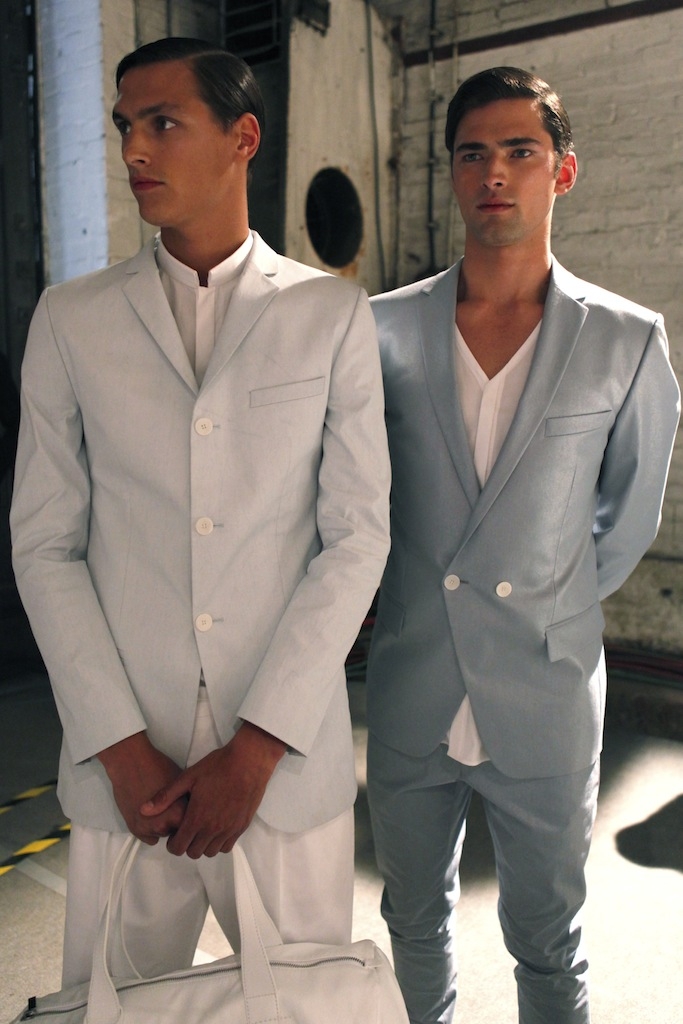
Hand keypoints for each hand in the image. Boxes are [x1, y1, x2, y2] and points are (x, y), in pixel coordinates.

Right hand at [98, 731, 186, 843]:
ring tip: (158, 807)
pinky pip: (149, 838)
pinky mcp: (135, 830)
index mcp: (179, 814)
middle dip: (175, 822)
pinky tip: (148, 813)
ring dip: (162, 825)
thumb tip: (196, 811)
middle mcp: (163, 826)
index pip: (192, 826)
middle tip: (169, 805)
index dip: (189, 816)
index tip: (185, 807)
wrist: (130, 763)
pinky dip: (149, 829)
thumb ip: (188, 801)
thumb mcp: (182, 782)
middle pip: (176, 831)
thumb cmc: (158, 767)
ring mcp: (147, 829)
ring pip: (162, 834)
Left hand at [140, 722, 285, 857]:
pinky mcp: (241, 827)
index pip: (179, 848)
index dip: (172, 843)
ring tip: (202, 828)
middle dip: (186, 844)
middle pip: (194, 853)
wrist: (249, 761)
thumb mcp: (188, 777)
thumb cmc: (217, 766)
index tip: (173, 832)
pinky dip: (219, 842)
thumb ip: (165, 796)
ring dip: (203, 845)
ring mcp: (229, 830)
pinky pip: (227, 846)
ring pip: (211, 852)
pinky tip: (217, 827)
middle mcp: (213, 830)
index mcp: (197, 819)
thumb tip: (143, 810)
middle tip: (187, 829)